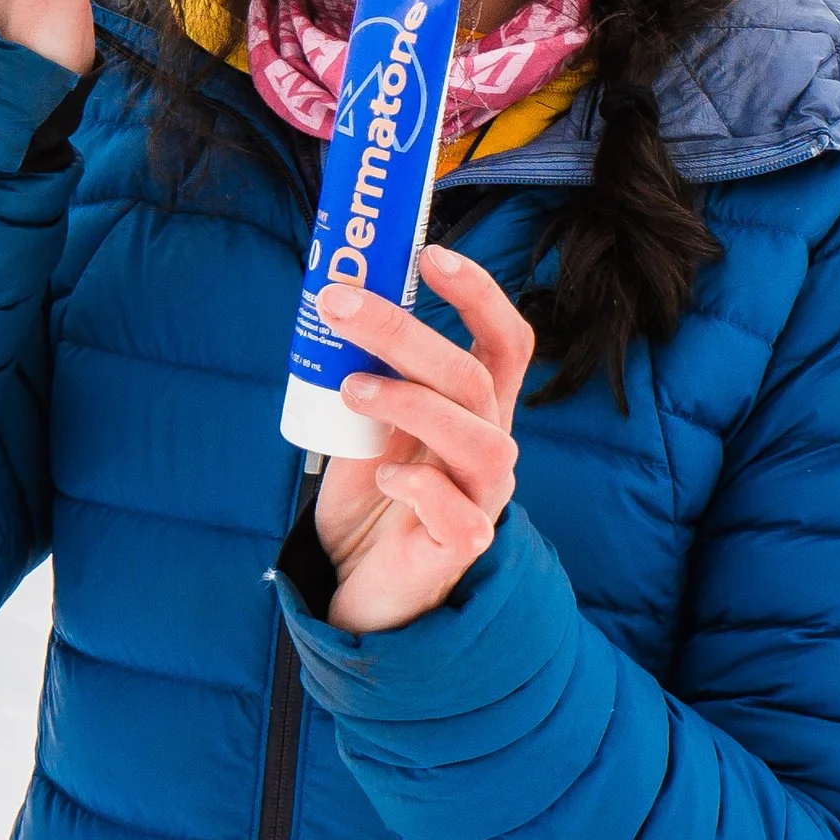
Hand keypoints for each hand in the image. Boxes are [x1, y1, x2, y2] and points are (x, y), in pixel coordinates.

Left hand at [310, 247, 534, 633]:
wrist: (360, 585)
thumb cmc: (369, 496)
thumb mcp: (366, 424)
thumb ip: (367, 374)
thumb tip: (334, 301)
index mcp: (474, 410)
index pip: (504, 341)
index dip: (479, 294)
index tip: (430, 254)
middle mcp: (488, 446)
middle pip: (472, 377)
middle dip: (405, 333)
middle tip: (340, 304)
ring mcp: (481, 498)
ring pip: (478, 439)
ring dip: (411, 403)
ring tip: (351, 390)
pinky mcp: (460, 548)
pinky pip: (458, 514)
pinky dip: (419, 489)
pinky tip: (382, 480)